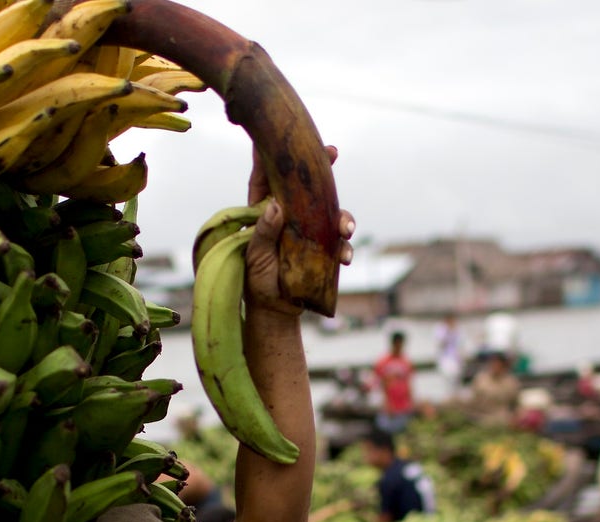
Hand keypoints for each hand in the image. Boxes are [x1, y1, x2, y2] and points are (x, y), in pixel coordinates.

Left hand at [243, 146, 354, 318]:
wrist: (274, 308)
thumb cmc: (256, 279)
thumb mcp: (254, 255)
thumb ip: (263, 232)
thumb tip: (275, 207)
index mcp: (265, 210)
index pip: (267, 177)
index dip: (273, 154)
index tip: (284, 134)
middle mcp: (290, 215)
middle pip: (307, 186)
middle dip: (322, 168)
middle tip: (333, 152)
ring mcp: (309, 230)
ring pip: (330, 212)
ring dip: (342, 216)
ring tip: (345, 230)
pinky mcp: (323, 250)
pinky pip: (339, 243)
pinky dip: (345, 248)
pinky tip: (346, 256)